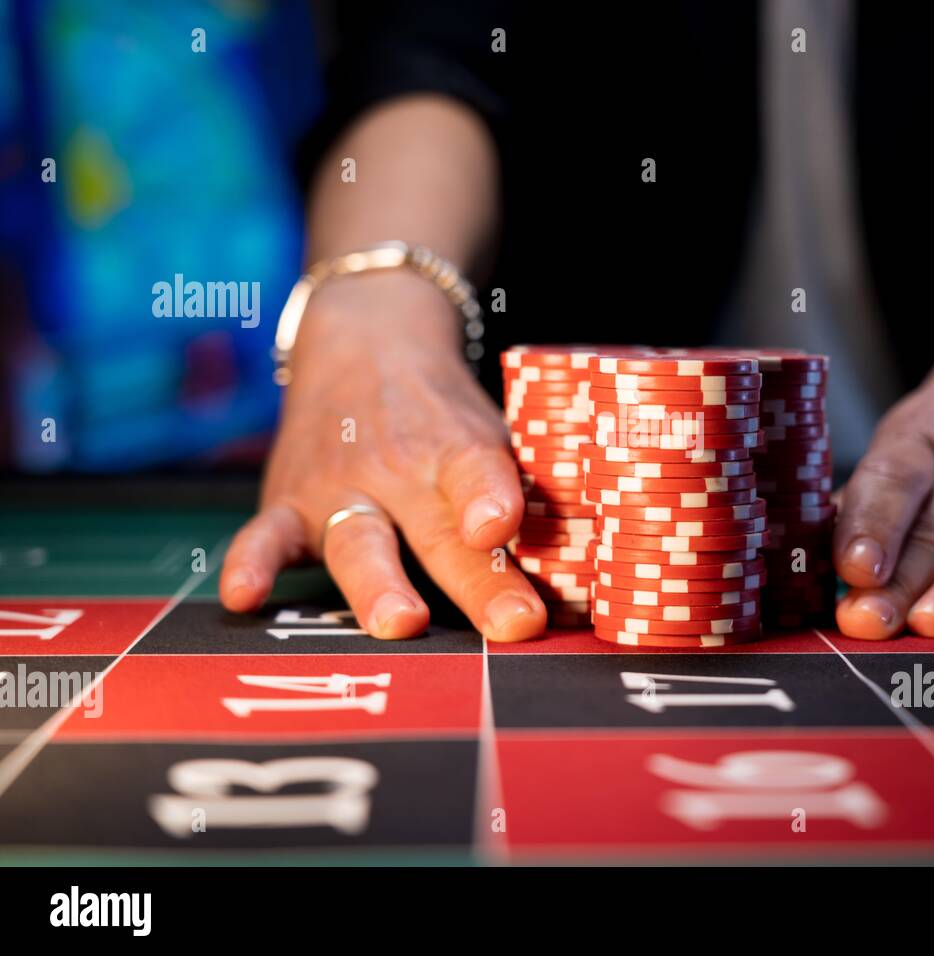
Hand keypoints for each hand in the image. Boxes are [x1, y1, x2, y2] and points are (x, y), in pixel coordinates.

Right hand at [219, 270, 545, 641]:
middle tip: (511, 624)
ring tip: (401, 622)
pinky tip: (243, 598)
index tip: (505, 529)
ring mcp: (338, 487)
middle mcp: (398, 469)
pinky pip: (265, 536)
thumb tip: (584, 565)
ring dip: (379, 583)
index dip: (494, 500)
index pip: (482, 474)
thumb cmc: (444, 412)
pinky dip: (252, 564)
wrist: (365, 339)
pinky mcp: (289, 503)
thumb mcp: (493, 431)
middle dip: (477, 582)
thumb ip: (522, 490)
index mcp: (457, 448)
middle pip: (439, 533)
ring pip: (359, 541)